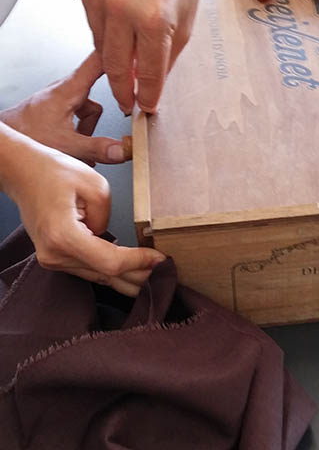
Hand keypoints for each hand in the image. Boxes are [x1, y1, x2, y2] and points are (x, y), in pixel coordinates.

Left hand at [0, 52, 126, 164]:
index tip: (137, 53)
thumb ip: (97, 148)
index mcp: (69, 89)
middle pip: (101, 91)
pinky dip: (80, 134)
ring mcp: (61, 101)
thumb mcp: (64, 145)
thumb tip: (122, 149)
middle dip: (109, 108)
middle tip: (124, 112)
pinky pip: (79, 119)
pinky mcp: (57, 112)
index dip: (121, 56)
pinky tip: (75, 149)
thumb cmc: (22, 134)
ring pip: (90, 110)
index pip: (100, 60)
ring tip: (82, 146)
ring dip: (89, 130)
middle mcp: (66, 91)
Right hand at [7, 139, 164, 295]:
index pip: (110, 261)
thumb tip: (109, 236)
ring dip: (126, 277)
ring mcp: (52, 259)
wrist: (23, 172)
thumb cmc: (53, 172)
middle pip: (106, 274)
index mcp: (63, 235)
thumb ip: (108, 215)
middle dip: (138, 276)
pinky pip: (88, 268)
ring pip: (98, 275)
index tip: (160, 259)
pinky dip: (110, 270)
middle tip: (166, 275)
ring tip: (153, 277)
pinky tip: (130, 272)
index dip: (139, 263)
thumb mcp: (94, 184)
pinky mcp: (54, 257)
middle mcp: (54, 254)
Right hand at [81, 0, 204, 112]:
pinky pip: (93, 28)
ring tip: (124, 74)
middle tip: (128, 103)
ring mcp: (103, 0)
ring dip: (113, 64)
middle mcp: (124, 11)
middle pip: (116, 67)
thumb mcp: (186, 22)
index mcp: (156, 21)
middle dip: (123, 90)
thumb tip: (150, 86)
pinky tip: (118, 41)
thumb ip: (166, 57)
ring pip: (101, 49)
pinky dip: (105, 39)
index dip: (146, 96)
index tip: (146, 108)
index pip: (147, 73)